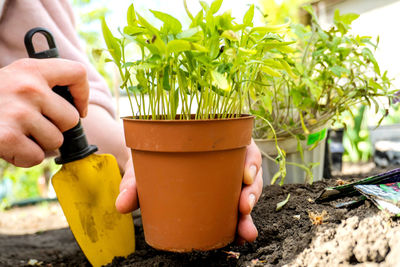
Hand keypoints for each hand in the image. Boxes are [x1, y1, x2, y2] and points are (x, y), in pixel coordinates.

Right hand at [0, 58, 88, 166]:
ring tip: (15, 132)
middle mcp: (28, 88)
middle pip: (72, 119)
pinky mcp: (8, 138)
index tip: (77, 107)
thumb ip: (44, 86)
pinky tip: (8, 144)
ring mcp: (18, 113)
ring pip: (56, 141)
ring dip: (38, 143)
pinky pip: (37, 157)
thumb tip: (79, 111)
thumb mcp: (15, 80)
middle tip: (30, 123)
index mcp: (31, 69)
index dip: (82, 94)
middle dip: (55, 127)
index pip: (78, 73)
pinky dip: (24, 157)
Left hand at [116, 140, 262, 244]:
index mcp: (217, 141)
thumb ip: (134, 182)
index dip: (250, 161)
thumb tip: (122, 206)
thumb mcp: (145, 163)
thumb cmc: (152, 155)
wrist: (147, 160)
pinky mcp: (221, 197)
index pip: (243, 146)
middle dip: (252, 193)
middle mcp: (227, 159)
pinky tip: (237, 237)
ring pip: (247, 195)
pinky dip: (238, 224)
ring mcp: (226, 179)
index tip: (245, 176)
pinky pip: (236, 210)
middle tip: (244, 208)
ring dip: (249, 214)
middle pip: (250, 174)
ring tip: (245, 232)